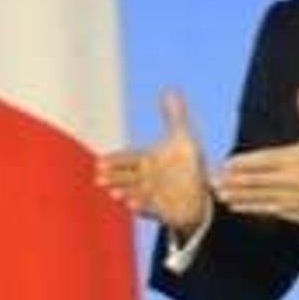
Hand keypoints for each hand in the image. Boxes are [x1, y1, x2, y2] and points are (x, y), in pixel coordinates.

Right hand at [96, 90, 209, 234]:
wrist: (199, 193)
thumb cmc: (185, 164)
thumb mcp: (182, 137)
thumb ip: (174, 116)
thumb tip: (170, 90)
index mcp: (146, 161)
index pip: (127, 159)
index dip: (115, 161)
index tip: (100, 162)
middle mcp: (146, 179)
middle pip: (126, 177)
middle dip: (114, 178)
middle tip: (99, 178)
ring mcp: (152, 195)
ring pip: (135, 193)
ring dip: (124, 193)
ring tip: (114, 194)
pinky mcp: (162, 210)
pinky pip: (151, 208)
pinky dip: (141, 207)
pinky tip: (132, 205)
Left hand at [213, 87, 298, 225]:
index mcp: (298, 159)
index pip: (264, 160)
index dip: (243, 163)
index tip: (226, 163)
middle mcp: (291, 181)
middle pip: (256, 181)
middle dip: (233, 180)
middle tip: (211, 180)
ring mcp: (292, 199)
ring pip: (258, 197)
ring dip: (237, 195)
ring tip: (219, 193)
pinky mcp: (294, 213)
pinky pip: (268, 210)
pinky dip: (251, 208)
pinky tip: (237, 205)